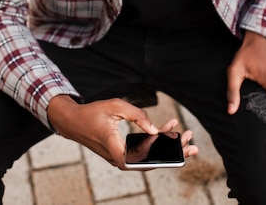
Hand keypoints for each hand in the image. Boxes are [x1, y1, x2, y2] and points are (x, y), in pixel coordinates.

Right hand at [47, 95, 197, 168]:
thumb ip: (137, 115)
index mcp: (117, 150)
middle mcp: (120, 159)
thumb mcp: (116, 106)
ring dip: (166, 146)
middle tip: (191, 142)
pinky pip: (142, 150)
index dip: (165, 155)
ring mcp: (121, 157)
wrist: (73, 122)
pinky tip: (166, 129)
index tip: (179, 144)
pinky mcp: (122, 152)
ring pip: (149, 156)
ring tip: (184, 136)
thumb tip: (154, 128)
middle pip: (151, 160)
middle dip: (173, 152)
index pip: (145, 160)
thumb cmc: (93, 113)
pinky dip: (155, 140)